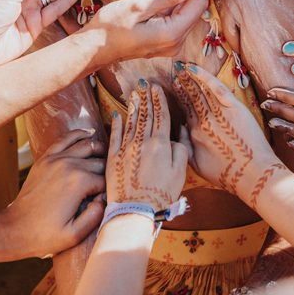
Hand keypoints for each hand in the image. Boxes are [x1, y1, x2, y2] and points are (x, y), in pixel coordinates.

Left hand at [1, 129, 105, 259]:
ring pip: (87, 146)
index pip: (106, 180)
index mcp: (79, 182)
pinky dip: (79, 135)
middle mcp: (69, 165)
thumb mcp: (75, 235)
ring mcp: (56, 159)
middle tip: (115, 180)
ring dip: (99, 150)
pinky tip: (89, 134)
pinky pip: (65, 139)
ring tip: (109, 156)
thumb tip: (106, 198)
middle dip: (108, 171)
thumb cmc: (44, 236)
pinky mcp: (45, 159)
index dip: (112, 191)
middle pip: (99, 163)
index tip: (112, 199)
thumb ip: (96, 216)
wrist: (14, 228)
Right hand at [87, 0, 219, 62]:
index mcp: (171, 34)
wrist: (92, 50)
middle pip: (195, 10)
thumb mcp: (138, 6)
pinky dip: (180, 5)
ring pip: (187, 15)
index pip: (197, 4)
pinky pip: (177, 20)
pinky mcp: (162, 43)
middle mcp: (174, 43)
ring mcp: (169, 45)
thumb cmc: (109, 28)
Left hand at [107, 83, 188, 209]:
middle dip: (147, 98)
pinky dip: (116, 124)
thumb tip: (175, 139)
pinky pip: (115, 136)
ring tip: (134, 94)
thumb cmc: (161, 195)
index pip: (161, 117)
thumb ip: (180, 152)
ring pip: (131, 122)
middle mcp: (143, 142)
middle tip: (145, 84)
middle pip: (146, 116)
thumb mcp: (180, 174)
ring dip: (133, 106)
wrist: (135, 210)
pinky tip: (117, 114)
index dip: (160, 102)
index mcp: (161, 145)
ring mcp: (126, 148)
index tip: (157, 89)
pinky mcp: (113, 157)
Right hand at [171, 62, 284, 207]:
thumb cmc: (227, 175)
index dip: (176, 97)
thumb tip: (179, 128)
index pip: (183, 110)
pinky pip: (216, 88)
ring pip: (200, 91)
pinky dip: (204, 77)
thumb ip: (185, 146)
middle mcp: (203, 121)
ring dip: (189, 78)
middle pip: (189, 98)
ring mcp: (219, 114)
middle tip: (174, 71)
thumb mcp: (198, 165)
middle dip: (181, 84)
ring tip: (182, 68)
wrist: (253, 175)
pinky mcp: (234, 109)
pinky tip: (194, 69)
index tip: (170, 86)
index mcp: (194, 134)